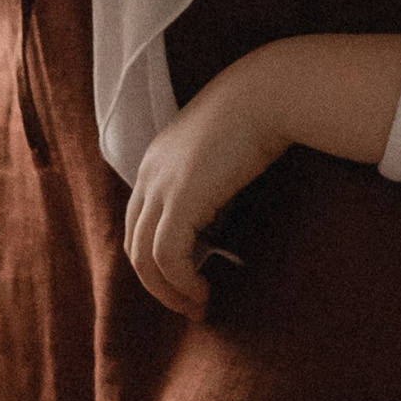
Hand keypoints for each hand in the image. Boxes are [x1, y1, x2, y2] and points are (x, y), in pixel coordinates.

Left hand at [124, 52, 303, 318]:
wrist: (266, 95)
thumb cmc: (255, 120)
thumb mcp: (220, 161)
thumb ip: (207, 193)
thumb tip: (211, 235)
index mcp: (154, 164)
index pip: (138, 224)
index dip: (156, 259)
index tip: (185, 281)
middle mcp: (148, 175)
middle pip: (134, 245)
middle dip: (157, 283)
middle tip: (188, 305)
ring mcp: (160, 187)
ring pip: (144, 257)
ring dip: (168, 291)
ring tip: (197, 306)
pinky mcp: (180, 199)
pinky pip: (167, 256)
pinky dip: (181, 282)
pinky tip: (202, 291)